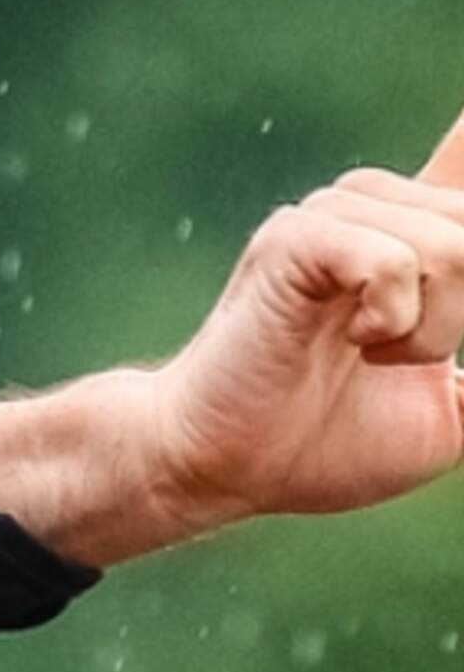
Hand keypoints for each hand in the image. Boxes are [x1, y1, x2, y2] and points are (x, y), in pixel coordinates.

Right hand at [148, 111, 463, 531]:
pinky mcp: (293, 237)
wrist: (230, 465)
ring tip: (367, 353)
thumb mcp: (454, 408)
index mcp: (417, 237)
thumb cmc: (327, 441)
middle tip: (397, 358)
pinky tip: (349, 337)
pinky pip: (392, 261)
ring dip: (431, 331)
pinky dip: (391, 320)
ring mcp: (329, 214)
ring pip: (451, 247)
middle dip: (463, 316)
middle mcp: (374, 207)